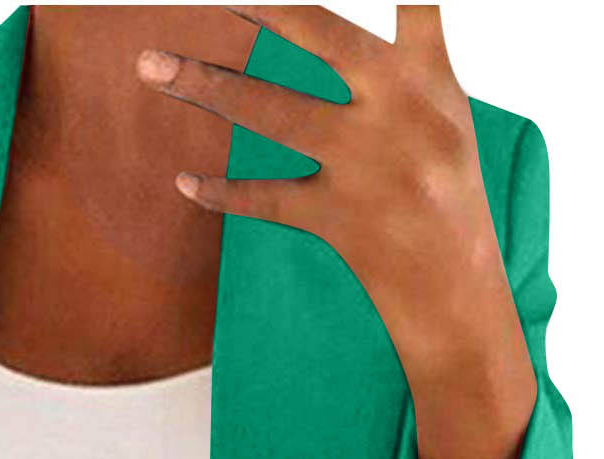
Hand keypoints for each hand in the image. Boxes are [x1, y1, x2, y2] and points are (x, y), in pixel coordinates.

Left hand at [135, 4, 537, 458]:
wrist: (454, 286)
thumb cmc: (446, 185)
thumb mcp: (446, 108)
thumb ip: (414, 48)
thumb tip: (381, 6)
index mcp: (426, 76)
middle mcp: (396, 111)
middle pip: (316, 35)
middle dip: (258, 4)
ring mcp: (363, 166)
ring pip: (270, 112)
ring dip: (203, 84)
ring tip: (149, 65)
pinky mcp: (336, 218)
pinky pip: (265, 200)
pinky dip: (223, 192)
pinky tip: (186, 182)